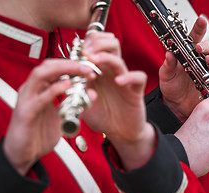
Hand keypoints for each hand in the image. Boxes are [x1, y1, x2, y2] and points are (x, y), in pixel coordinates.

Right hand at [3, 59, 95, 174]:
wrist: (24, 153)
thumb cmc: (40, 133)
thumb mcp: (65, 117)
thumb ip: (77, 106)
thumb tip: (92, 94)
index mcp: (40, 89)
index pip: (55, 68)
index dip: (73, 64)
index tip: (91, 67)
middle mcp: (31, 90)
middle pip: (48, 66)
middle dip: (70, 63)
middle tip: (89, 67)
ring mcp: (26, 99)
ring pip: (40, 75)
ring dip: (62, 70)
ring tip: (80, 70)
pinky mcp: (25, 113)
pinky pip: (39, 97)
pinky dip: (54, 89)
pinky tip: (67, 85)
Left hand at [82, 32, 154, 170]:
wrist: (120, 133)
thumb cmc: (103, 117)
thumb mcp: (83, 103)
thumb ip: (76, 90)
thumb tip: (70, 76)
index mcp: (99, 71)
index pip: (96, 45)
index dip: (87, 43)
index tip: (77, 51)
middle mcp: (111, 72)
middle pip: (111, 43)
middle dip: (97, 43)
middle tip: (87, 53)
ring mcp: (124, 80)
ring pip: (120, 58)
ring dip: (106, 56)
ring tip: (95, 61)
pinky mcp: (136, 90)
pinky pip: (138, 77)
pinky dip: (129, 76)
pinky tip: (118, 81)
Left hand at [159, 17, 208, 120]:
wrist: (177, 107)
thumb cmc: (171, 89)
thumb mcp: (165, 77)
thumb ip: (167, 66)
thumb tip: (168, 54)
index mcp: (187, 55)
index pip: (194, 38)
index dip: (199, 28)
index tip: (201, 20)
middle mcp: (199, 61)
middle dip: (207, 46)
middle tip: (200, 49)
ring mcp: (207, 71)